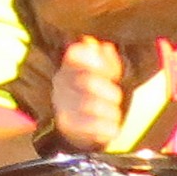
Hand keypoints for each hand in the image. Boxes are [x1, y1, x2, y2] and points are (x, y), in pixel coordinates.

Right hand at [50, 37, 124, 152]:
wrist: (80, 128)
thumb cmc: (97, 96)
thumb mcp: (106, 76)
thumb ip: (108, 62)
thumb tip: (105, 47)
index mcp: (69, 65)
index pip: (76, 53)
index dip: (98, 62)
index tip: (112, 75)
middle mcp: (60, 82)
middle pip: (89, 81)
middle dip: (111, 92)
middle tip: (116, 99)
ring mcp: (61, 103)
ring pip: (93, 105)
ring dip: (112, 111)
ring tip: (114, 114)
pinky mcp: (65, 124)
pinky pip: (94, 125)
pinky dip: (109, 127)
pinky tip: (111, 126)